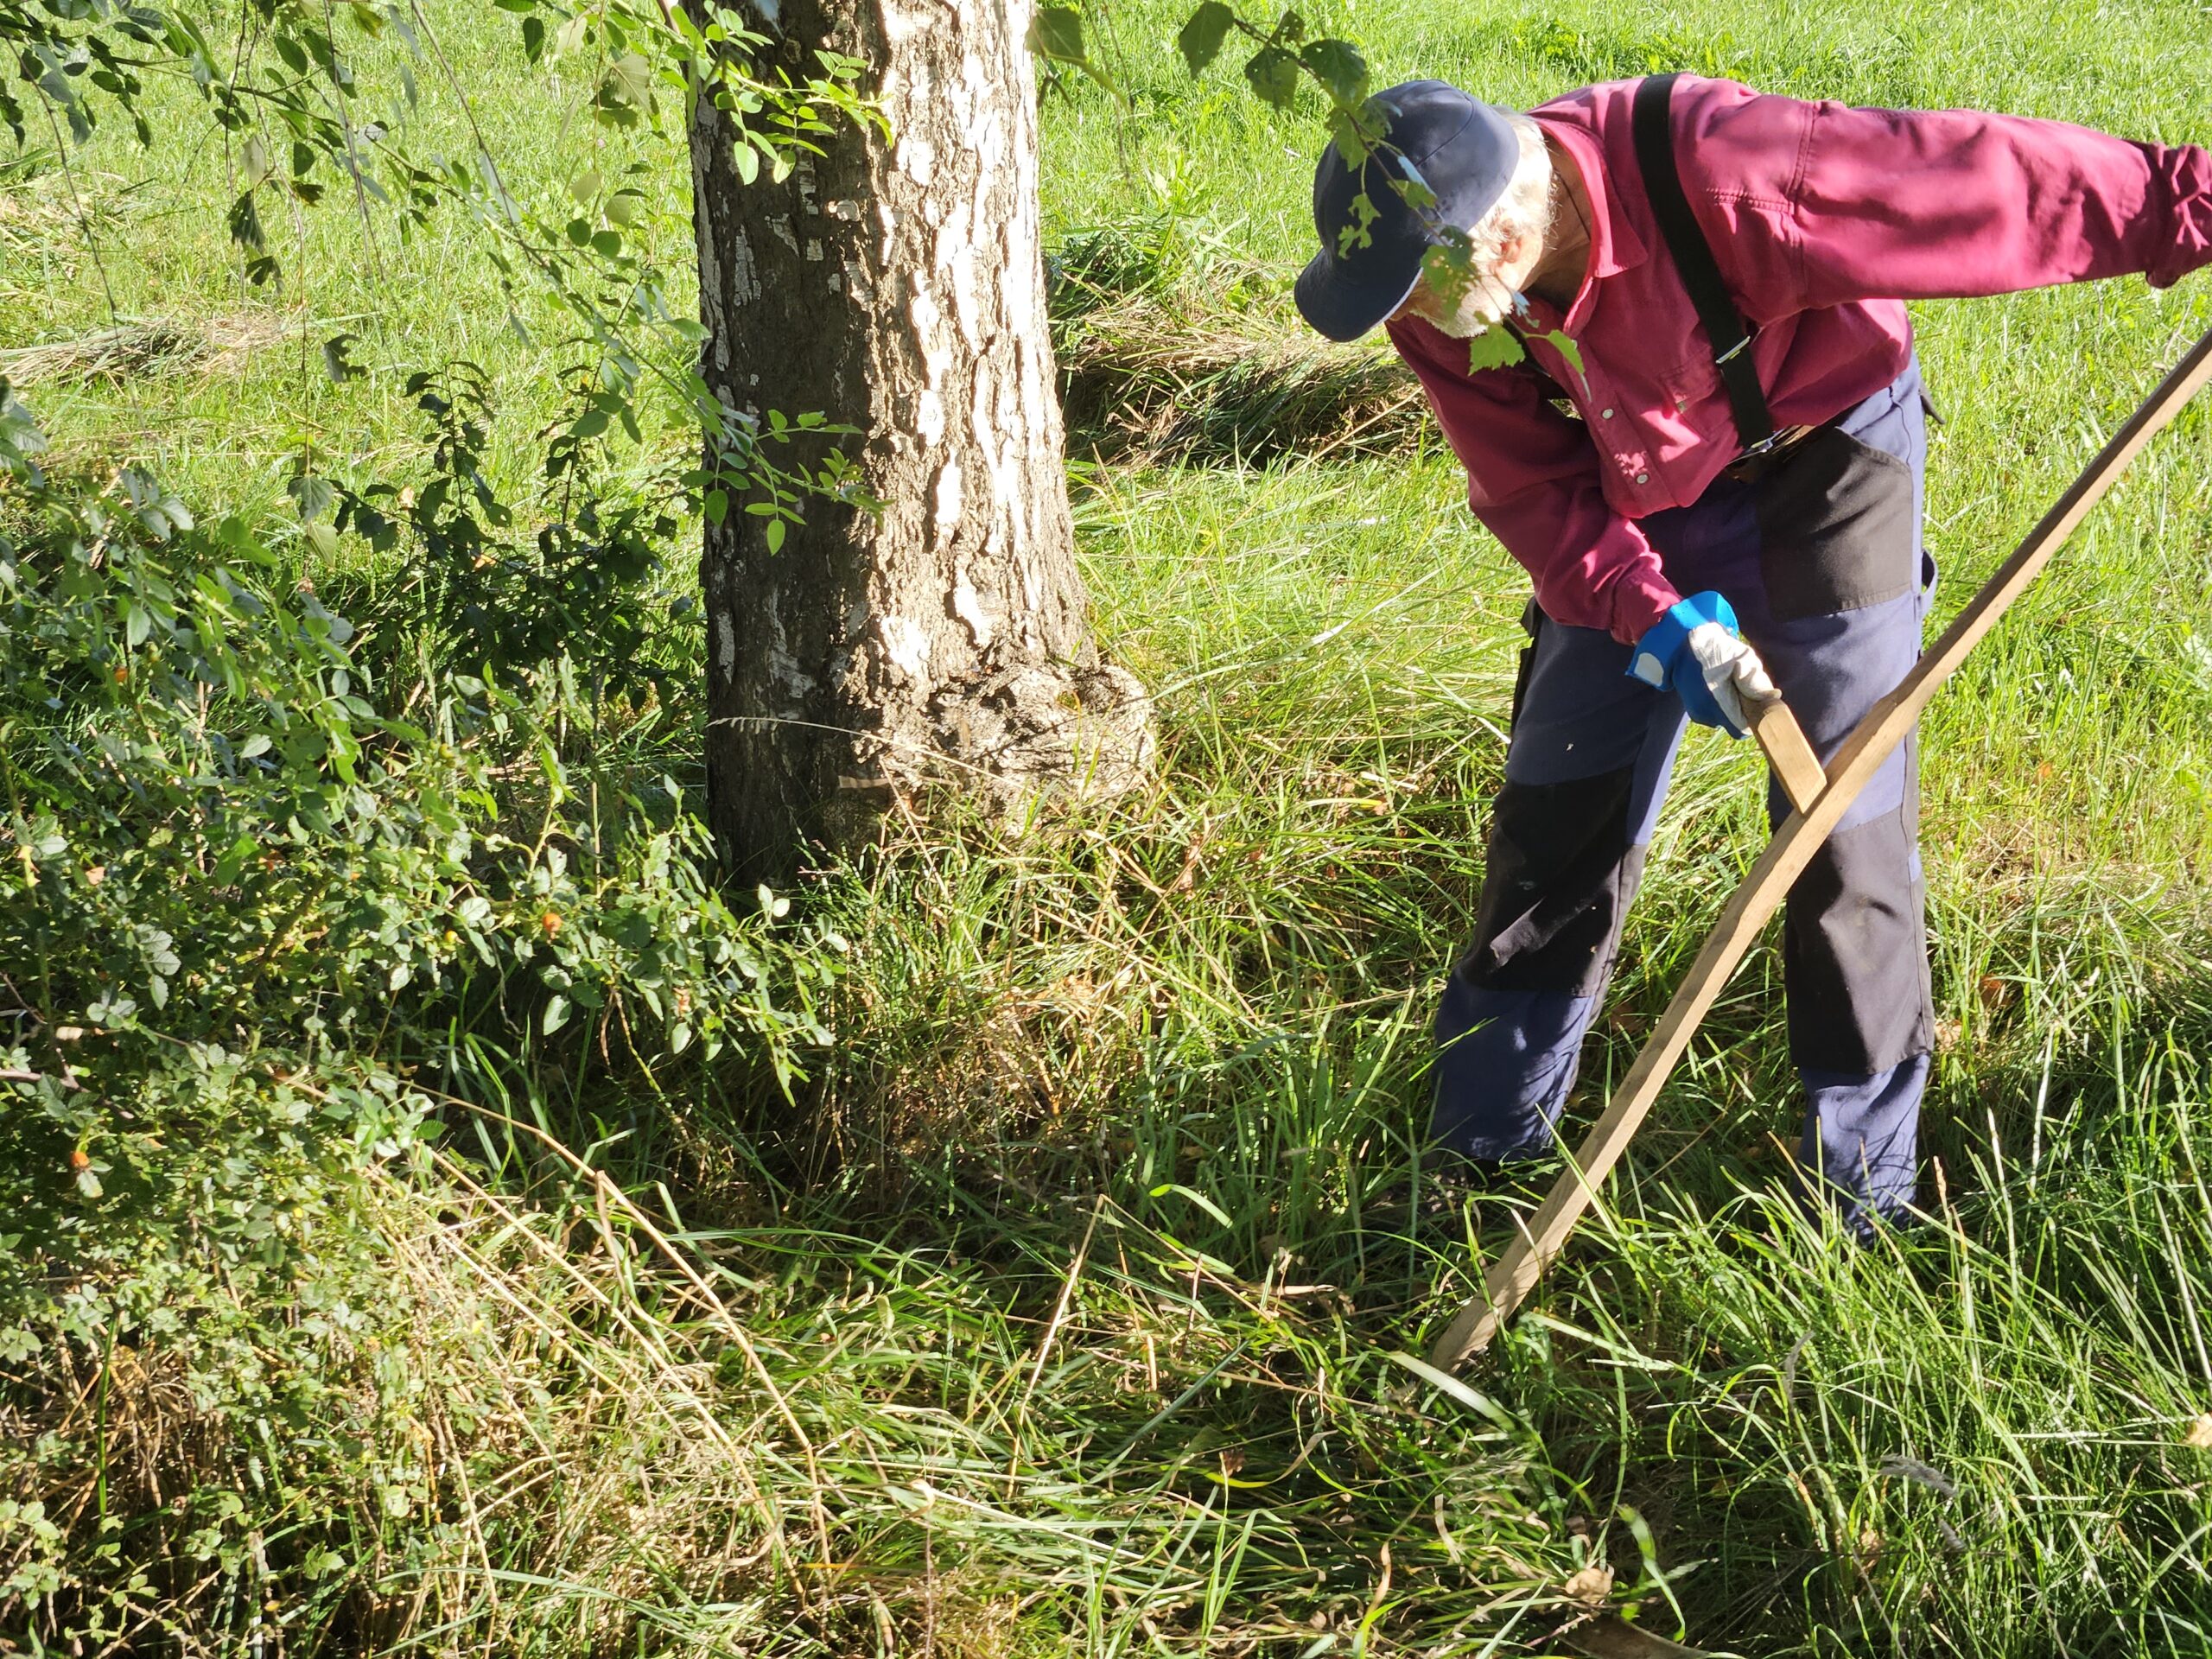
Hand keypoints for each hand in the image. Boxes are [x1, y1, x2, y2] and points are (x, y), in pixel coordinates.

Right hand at [1625, 592, 1776, 737]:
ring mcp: (1697, 713)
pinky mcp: (1693, 710)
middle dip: (1742, 708)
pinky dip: (1720, 703)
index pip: (1743, 728)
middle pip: (1735, 722)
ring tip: (1727, 681)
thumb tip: (1772, 698)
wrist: (1680, 643)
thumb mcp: (1741, 658)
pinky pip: (1715, 713)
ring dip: (1731, 704)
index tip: (1753, 699)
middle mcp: (1705, 715)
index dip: (1752, 716)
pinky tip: (1717, 684)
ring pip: (1725, 718)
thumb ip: (1756, 681)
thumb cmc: (1714, 648)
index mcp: (1717, 704)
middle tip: (1740, 684)